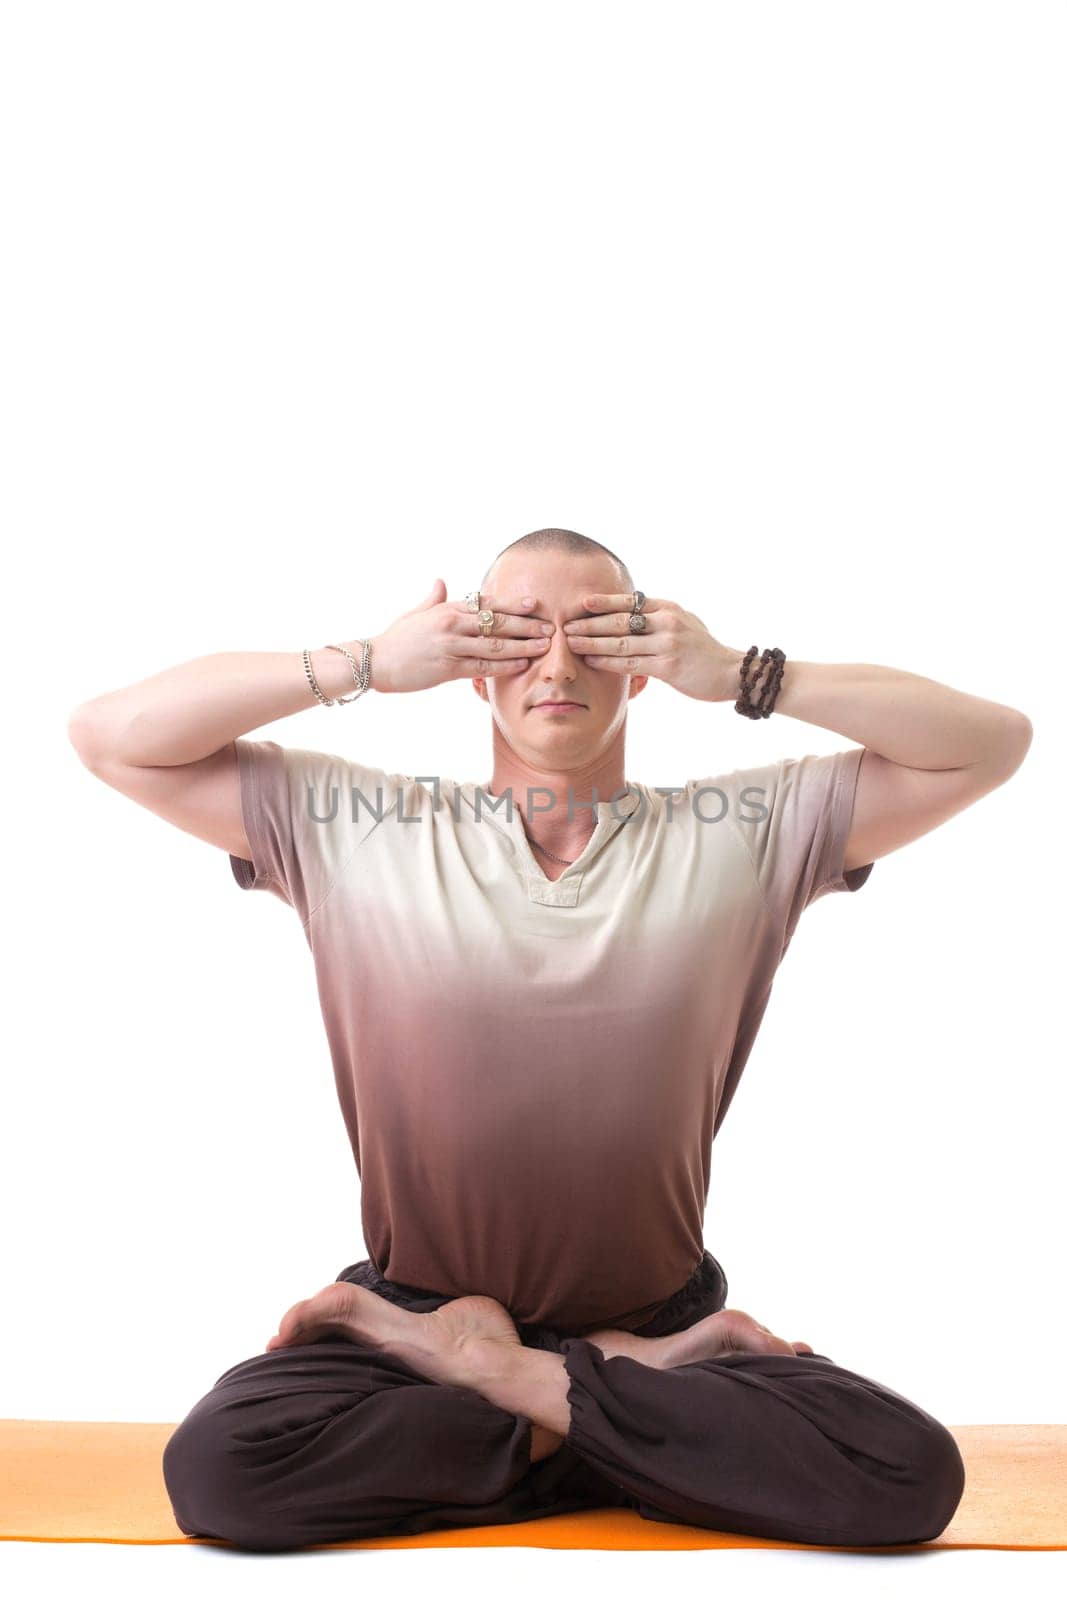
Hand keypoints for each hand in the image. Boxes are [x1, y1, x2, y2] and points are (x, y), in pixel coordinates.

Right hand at [369, 579, 557, 694]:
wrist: (374, 661)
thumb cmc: (396, 639)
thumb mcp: (415, 614)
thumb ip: (433, 598)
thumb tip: (441, 581)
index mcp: (448, 608)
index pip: (488, 603)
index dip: (514, 604)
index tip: (536, 605)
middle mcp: (452, 623)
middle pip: (498, 622)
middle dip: (527, 625)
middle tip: (551, 627)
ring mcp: (450, 645)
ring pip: (495, 645)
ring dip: (523, 645)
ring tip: (544, 647)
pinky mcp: (447, 668)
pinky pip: (482, 666)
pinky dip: (504, 666)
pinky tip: (522, 665)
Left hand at [560, 592, 742, 702]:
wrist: (731, 671)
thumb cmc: (704, 650)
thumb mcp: (685, 622)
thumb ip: (660, 617)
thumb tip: (634, 609)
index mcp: (668, 608)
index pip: (630, 601)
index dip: (604, 602)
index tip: (582, 603)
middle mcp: (666, 622)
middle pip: (620, 620)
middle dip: (590, 623)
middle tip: (566, 624)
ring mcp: (667, 644)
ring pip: (621, 642)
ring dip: (592, 642)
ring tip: (572, 642)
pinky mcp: (667, 666)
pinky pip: (630, 663)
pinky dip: (608, 661)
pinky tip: (592, 661)